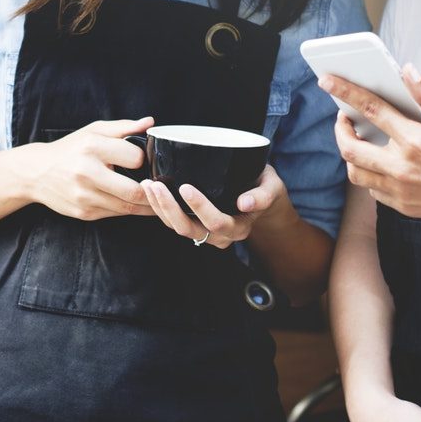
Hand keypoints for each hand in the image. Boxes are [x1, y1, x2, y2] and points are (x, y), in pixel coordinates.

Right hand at [25, 117, 155, 220]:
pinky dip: (130, 210)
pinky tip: (138, 204)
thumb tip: (150, 122)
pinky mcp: (84, 213)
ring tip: (160, 199)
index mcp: (92, 147)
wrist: (36, 172)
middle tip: (166, 188)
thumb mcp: (94, 130)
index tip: (148, 160)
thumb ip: (124, 127)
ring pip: (127, 207)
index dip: (144, 159)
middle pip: (134, 190)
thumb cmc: (70, 148)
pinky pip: (115, 214)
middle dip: (154, 191)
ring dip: (147, 205)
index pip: (134, 157)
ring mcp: (84, 196)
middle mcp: (87, 173)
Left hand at [141, 165, 286, 247]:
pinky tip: (151, 190)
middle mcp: (220, 236)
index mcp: (239, 227)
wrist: (260, 196)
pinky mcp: (194, 225)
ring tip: (148, 185)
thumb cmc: (264, 186)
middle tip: (157, 185)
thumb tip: (244, 203)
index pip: (216, 222)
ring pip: (177, 228)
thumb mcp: (271, 187)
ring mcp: (205, 233)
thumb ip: (262, 196)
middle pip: (189, 229)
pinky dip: (159, 208)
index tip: (186, 187)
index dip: (200, 207)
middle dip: (170, 208)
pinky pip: (173, 223)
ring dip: (160, 209)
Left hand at [320, 66, 420, 227]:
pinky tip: (379, 161)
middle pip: (350, 148)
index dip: (345, 91)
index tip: (328, 81)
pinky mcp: (404, 207)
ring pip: (356, 173)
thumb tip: (407, 72)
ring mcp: (401, 191)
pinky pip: (372, 190)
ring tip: (358, 140)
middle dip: (340, 129)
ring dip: (351, 155)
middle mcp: (402, 168)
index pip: (370, 109)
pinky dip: (369, 174)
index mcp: (415, 141)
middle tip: (344, 117)